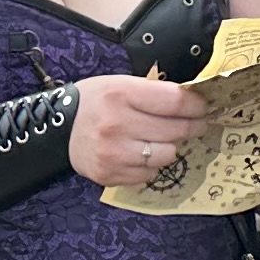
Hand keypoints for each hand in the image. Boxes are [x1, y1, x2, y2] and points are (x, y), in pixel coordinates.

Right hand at [67, 71, 210, 188]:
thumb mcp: (120, 83)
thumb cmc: (94, 102)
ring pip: (167, 155)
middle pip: (176, 130)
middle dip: (192, 126)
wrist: (56, 129)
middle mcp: (117, 124)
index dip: (196, 105)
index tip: (202, 107)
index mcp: (121, 94)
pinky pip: (149, 174)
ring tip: (160, 139)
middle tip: (196, 123)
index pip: (175, 102)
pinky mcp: (110, 175)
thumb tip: (192, 101)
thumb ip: (153, 92)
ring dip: (169, 147)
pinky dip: (150, 165)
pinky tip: (140, 153)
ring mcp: (113, 154)